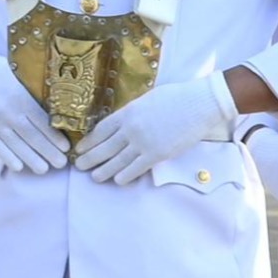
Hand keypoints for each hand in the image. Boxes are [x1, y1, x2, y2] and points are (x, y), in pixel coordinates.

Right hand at [0, 36, 64, 175]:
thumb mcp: (12, 72)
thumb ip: (29, 85)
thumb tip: (53, 94)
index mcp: (20, 96)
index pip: (43, 121)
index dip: (55, 137)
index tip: (67, 147)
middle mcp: (8, 111)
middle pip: (33, 137)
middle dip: (49, 152)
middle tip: (62, 164)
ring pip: (17, 146)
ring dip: (32, 160)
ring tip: (44, 170)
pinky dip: (9, 158)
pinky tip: (19, 167)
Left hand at [77, 72, 236, 185]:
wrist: (199, 103)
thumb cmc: (178, 97)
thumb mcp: (147, 99)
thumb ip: (133, 112)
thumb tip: (125, 122)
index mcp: (127, 113)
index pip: (101, 130)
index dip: (89, 142)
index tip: (81, 148)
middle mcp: (130, 128)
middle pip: (104, 147)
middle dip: (90, 158)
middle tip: (78, 166)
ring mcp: (143, 142)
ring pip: (117, 161)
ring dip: (103, 171)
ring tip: (94, 177)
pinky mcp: (157, 154)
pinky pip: (136, 168)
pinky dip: (125, 176)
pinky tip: (117, 180)